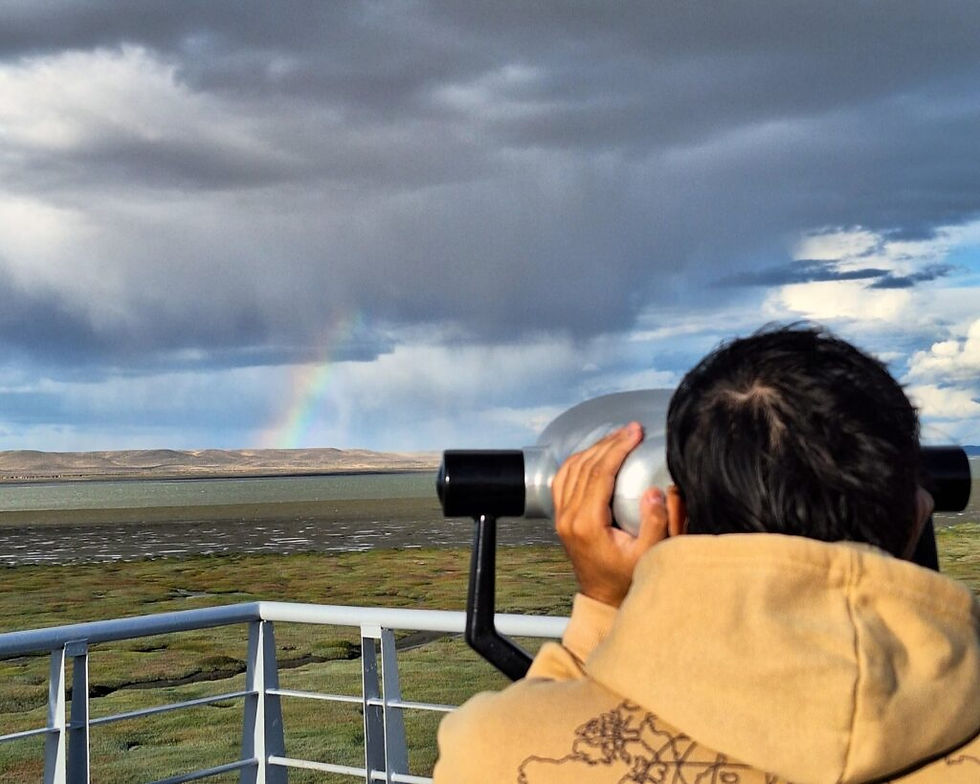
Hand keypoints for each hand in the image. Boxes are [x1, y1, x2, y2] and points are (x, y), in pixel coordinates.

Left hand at [553, 422, 683, 606]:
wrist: (603, 599)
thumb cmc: (626, 580)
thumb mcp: (649, 555)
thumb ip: (656, 524)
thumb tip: (656, 492)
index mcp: (586, 523)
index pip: (599, 473)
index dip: (618, 448)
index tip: (635, 433)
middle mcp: (568, 517)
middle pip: (584, 466)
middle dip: (609, 442)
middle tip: (631, 429)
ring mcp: (561, 516)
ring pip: (571, 469)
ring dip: (593, 448)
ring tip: (617, 436)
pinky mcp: (561, 517)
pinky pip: (563, 479)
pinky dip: (578, 461)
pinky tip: (594, 454)